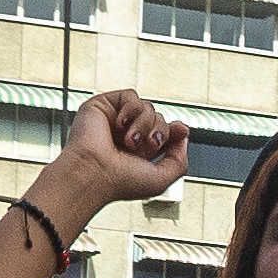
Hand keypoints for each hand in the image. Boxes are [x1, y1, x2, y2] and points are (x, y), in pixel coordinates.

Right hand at [39, 90, 190, 219]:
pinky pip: (131, 95)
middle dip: (159, 131)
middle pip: (159, 119)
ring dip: (144, 123)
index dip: (174, 130)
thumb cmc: (120, 182)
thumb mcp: (161, 179)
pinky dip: (131, 109)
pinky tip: (120, 125)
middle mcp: (127, 136)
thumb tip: (184, 135)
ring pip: (148, 107)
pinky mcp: (103, 106)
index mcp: (140, 152)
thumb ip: (180, 161)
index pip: (164, 132)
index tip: (180, 130)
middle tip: (145, 146)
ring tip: (129, 140)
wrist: (93, 174)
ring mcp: (115, 121)